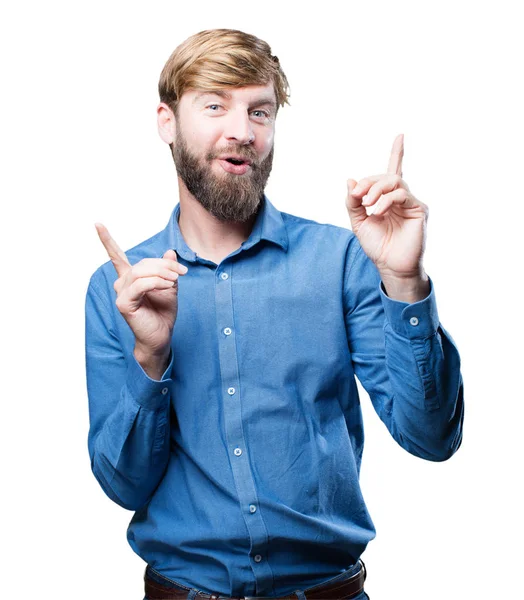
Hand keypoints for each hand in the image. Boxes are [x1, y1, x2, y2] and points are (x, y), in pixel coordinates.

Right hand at [95, 223, 187, 373]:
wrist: (162, 335)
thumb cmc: (163, 312)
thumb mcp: (169, 286)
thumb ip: (167, 269)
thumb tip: (169, 252)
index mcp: (130, 278)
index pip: (116, 256)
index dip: (106, 240)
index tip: (97, 223)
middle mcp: (122, 283)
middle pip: (143, 263)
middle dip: (165, 265)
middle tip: (182, 272)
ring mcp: (121, 293)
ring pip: (142, 272)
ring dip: (162, 273)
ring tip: (176, 279)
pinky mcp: (124, 303)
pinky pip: (141, 285)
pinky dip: (156, 283)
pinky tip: (167, 287)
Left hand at [345, 134, 429, 300]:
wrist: (390, 266)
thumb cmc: (377, 246)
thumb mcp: (358, 222)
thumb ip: (353, 202)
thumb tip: (350, 180)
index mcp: (388, 199)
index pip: (393, 171)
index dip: (398, 153)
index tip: (401, 135)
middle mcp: (401, 198)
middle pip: (386, 176)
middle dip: (369, 182)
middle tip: (358, 197)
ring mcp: (411, 202)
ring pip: (394, 181)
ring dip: (376, 190)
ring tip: (367, 205)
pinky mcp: (419, 209)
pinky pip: (401, 194)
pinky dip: (386, 200)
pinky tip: (377, 211)